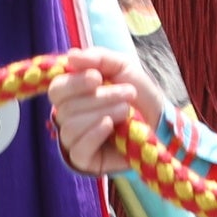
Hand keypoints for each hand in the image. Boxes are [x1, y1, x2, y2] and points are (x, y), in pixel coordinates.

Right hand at [45, 47, 163, 177]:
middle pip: (66, 108)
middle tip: (127, 93)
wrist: (159, 119)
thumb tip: (71, 56)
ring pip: (71, 126)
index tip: (97, 77)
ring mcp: (74, 140)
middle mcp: (68, 117)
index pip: (57, 89)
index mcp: (72, 94)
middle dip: (100, 98)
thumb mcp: (121, 67)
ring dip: (102, 113)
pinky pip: (77, 150)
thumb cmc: (137, 93)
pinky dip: (94, 134)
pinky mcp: (85, 160)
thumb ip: (97, 58)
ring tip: (126, 110)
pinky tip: (110, 126)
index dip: (74, 83)